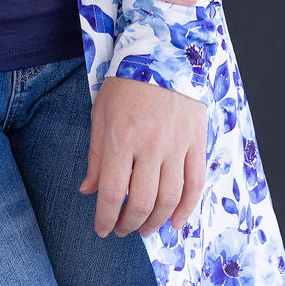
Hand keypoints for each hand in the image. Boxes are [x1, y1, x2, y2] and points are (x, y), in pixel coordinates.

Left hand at [78, 75, 206, 236]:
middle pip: (142, 202)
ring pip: (169, 199)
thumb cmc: (126, 84)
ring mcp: (177, 146)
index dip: (105, 218)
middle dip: (129, 224)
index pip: (112, 193)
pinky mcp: (197, 143)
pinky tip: (176, 222)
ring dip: (156, 222)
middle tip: (122, 231)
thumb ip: (96, 155)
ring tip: (145, 229)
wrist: (163, 54)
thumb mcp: (101, 114)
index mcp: (121, 138)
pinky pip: (195, 184)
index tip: (102, 230)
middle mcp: (150, 146)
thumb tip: (87, 191)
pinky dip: (187, 209)